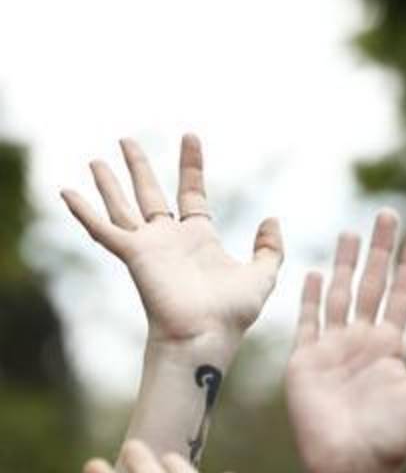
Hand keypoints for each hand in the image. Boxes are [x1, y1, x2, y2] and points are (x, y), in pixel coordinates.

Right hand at [61, 135, 282, 348]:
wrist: (205, 334)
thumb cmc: (232, 312)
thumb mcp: (262, 275)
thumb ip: (270, 248)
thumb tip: (271, 218)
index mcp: (200, 239)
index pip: (192, 193)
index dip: (191, 166)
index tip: (190, 137)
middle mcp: (170, 239)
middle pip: (150, 194)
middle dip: (139, 167)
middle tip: (127, 139)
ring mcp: (149, 246)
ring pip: (123, 206)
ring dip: (109, 183)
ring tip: (97, 159)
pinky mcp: (133, 255)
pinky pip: (103, 229)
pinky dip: (84, 211)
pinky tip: (67, 192)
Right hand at [286, 210, 405, 472]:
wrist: (352, 467)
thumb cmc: (392, 437)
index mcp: (391, 347)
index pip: (402, 295)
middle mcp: (363, 342)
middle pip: (372, 285)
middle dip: (380, 251)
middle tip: (388, 215)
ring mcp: (333, 348)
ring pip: (341, 294)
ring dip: (347, 264)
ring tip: (353, 231)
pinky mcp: (306, 361)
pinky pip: (308, 322)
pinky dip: (311, 297)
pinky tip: (318, 272)